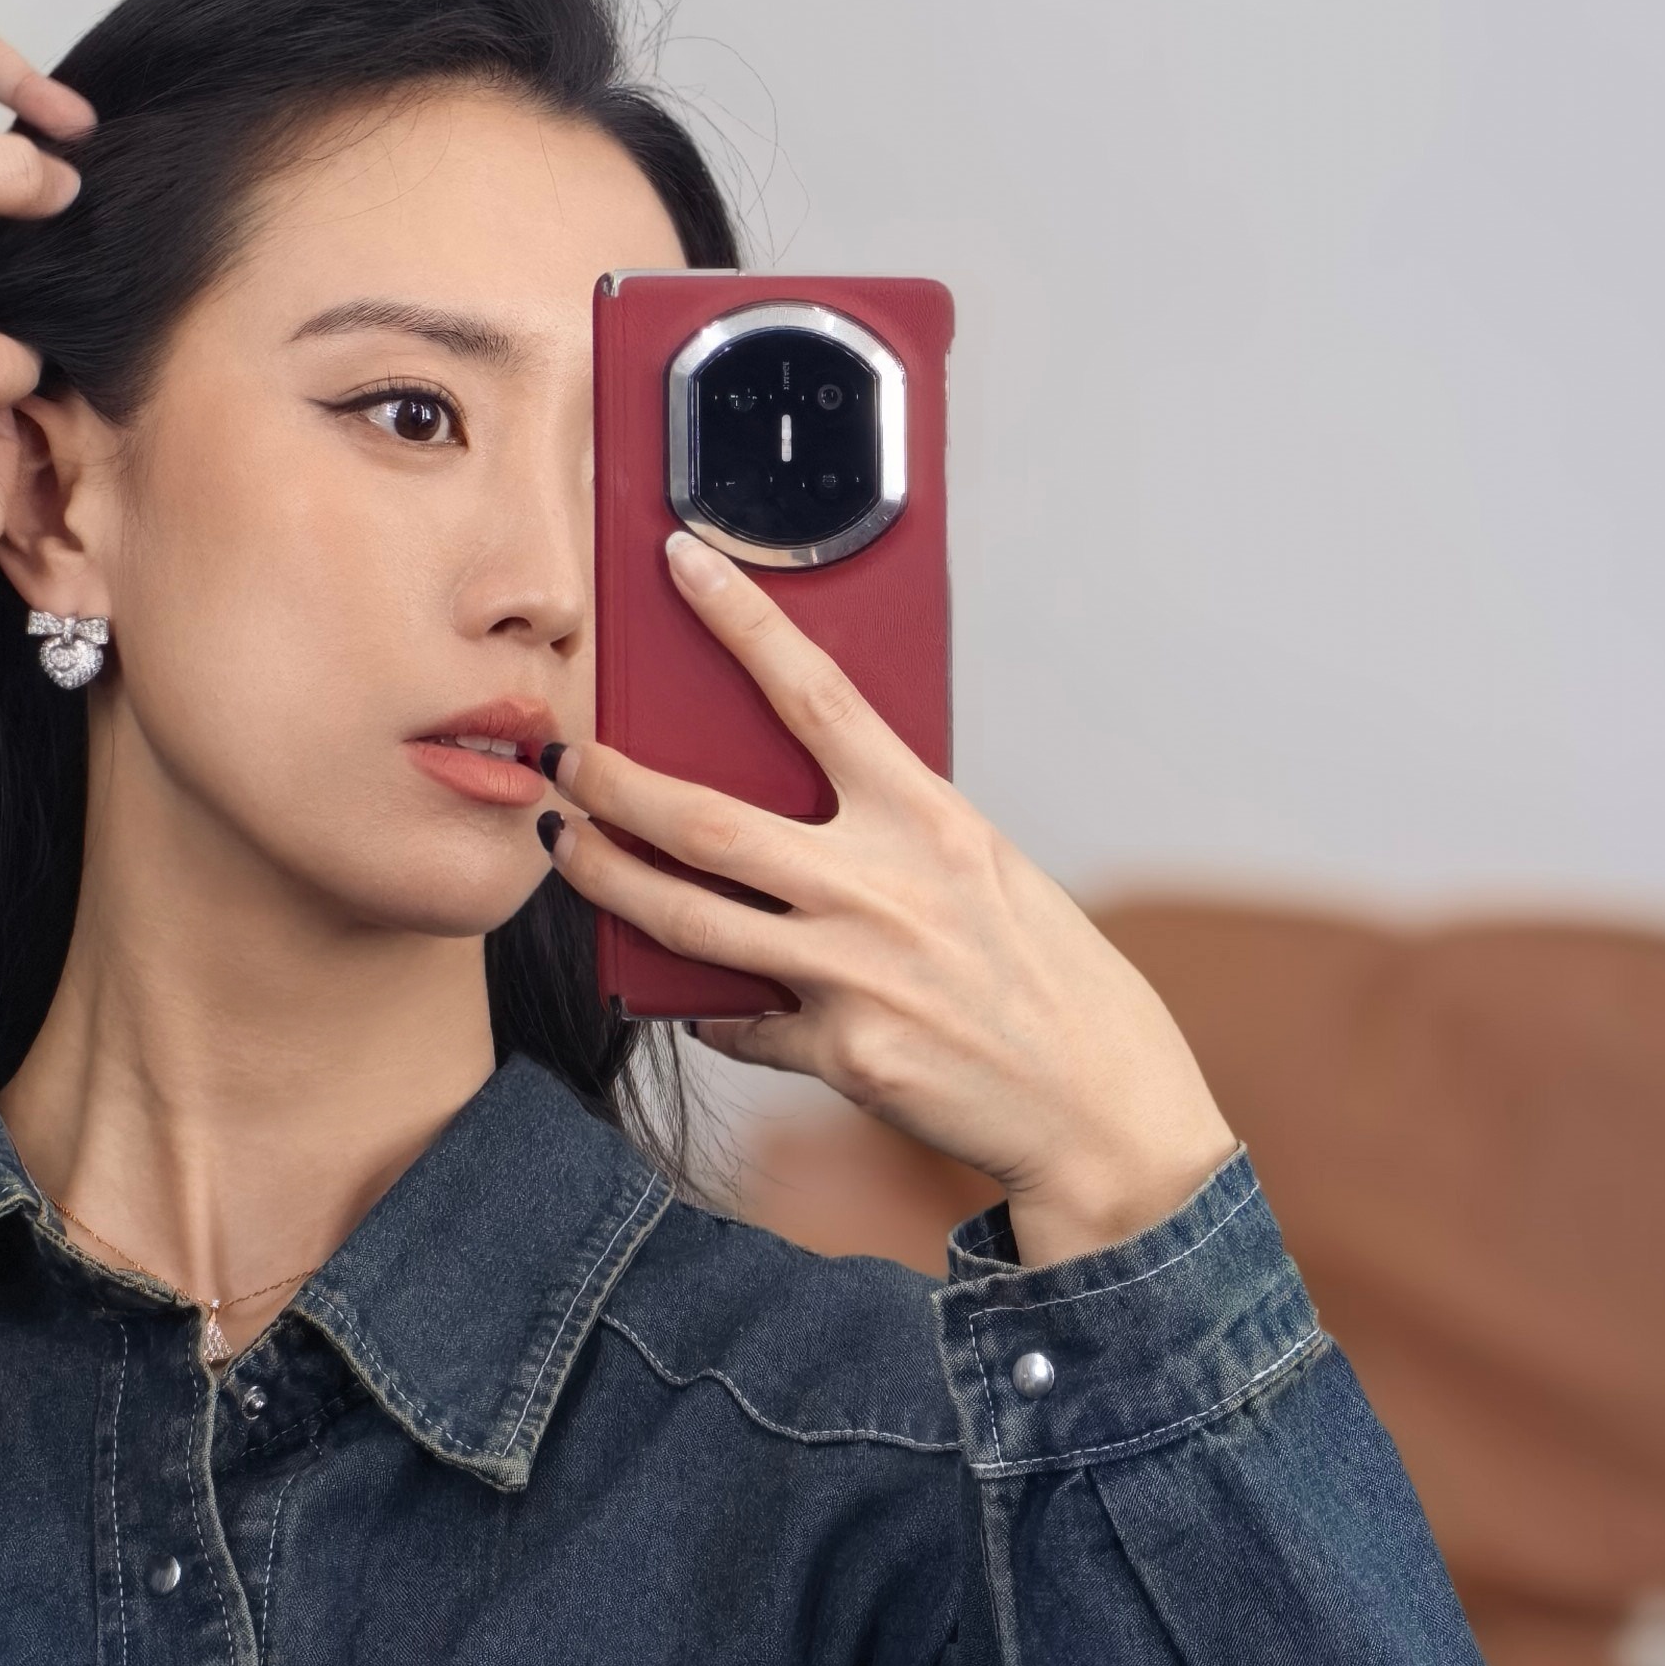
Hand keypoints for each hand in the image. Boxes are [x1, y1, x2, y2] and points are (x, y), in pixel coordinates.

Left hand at [546, 533, 1236, 1267]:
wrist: (1100, 1104)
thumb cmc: (1049, 979)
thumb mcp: (984, 871)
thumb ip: (892, 835)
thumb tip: (798, 814)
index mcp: (928, 818)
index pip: (815, 694)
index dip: (740, 621)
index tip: (682, 561)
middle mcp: (884, 886)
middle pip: (706, 818)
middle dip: (613, 783)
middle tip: (565, 760)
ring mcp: (854, 973)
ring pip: (686, 916)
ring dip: (607, 879)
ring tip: (568, 850)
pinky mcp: (839, 1052)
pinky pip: (735, 1021)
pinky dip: (707, 1008)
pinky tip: (692, 999)